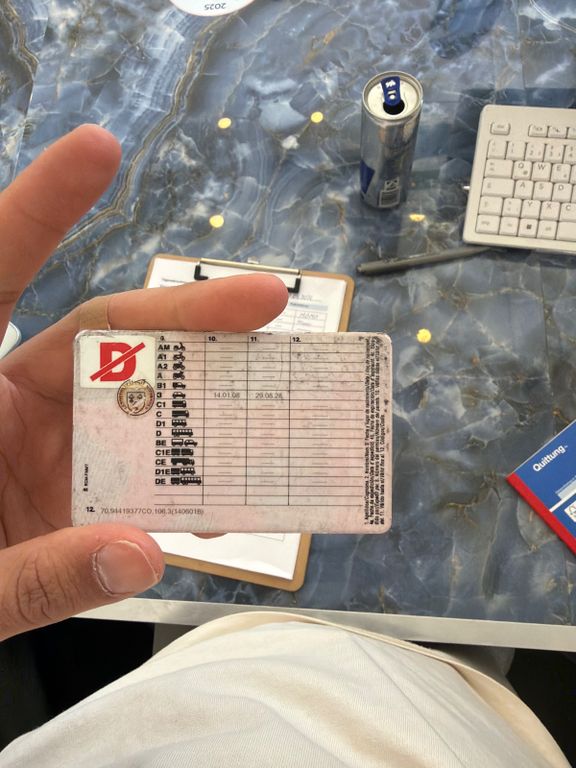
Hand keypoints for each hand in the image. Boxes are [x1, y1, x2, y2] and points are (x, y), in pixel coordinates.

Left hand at [0, 125, 287, 640]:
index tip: (100, 148)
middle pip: (108, 337)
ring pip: (141, 406)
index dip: (42, 208)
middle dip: (189, 316)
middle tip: (264, 303)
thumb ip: (38, 575)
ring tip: (272, 406)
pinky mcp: (79, 492)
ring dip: (207, 409)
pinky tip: (222, 503)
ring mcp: (54, 448)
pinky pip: (143, 478)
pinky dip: (185, 491)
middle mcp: (15, 403)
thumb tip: (139, 555)